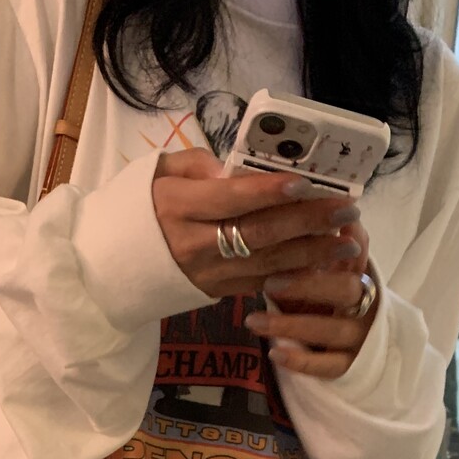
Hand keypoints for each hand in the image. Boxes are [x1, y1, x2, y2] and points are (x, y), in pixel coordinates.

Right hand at [152, 148, 362, 298]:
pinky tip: (324, 266)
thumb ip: (198, 165)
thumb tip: (238, 167)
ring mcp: (207, 275)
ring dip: (313, 254)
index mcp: (177, 207)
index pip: (231, 199)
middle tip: (347, 210)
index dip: (269, 192)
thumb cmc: (138, 208)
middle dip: (308, 222)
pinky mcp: (215, 293)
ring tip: (349, 242)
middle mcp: (194, 245)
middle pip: (259, 234)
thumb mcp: (157, 173)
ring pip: (267, 265)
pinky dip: (296, 277)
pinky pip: (260, 284)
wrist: (109, 265)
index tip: (305, 183)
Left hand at [243, 219, 376, 379]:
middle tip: (270, 282)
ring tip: (253, 321)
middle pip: (346, 290)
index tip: (322, 228)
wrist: (350, 348)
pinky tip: (274, 353)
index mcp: (360, 273)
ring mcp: (359, 336)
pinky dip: (301, 359)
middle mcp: (365, 303)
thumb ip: (312, 244)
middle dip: (309, 284)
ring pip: (331, 330)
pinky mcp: (349, 365)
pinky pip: (328, 365)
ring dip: (291, 324)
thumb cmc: (325, 299)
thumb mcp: (322, 269)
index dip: (345, 240)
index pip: (358, 252)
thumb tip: (289, 201)